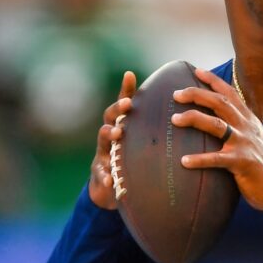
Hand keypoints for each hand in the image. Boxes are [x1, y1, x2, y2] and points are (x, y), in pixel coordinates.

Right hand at [88, 71, 135, 209]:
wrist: (110, 187)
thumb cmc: (127, 159)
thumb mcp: (138, 142)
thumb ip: (148, 122)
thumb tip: (162, 95)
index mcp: (120, 127)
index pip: (122, 106)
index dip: (125, 89)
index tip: (130, 76)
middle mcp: (109, 137)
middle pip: (109, 118)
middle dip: (117, 110)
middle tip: (127, 105)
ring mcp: (102, 154)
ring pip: (103, 141)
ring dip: (108, 135)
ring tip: (116, 132)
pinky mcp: (100, 174)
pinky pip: (101, 174)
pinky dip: (105, 177)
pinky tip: (110, 180)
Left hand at [170, 68, 262, 216]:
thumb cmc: (261, 165)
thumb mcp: (254, 139)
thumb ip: (239, 127)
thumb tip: (219, 120)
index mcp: (249, 120)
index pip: (231, 94)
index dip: (214, 81)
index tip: (197, 71)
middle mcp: (247, 127)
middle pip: (220, 103)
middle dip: (197, 95)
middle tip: (176, 94)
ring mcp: (244, 143)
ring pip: (216, 124)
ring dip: (194, 119)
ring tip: (174, 120)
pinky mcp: (242, 162)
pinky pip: (216, 159)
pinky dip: (199, 159)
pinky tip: (184, 161)